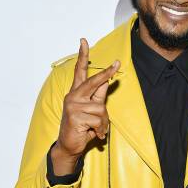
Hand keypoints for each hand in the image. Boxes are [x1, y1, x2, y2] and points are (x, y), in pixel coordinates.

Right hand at [51, 38, 119, 172]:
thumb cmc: (82, 127)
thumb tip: (108, 80)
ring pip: (101, 108)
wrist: (69, 146)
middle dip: (106, 73)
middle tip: (117, 63)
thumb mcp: (91, 109)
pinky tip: (94, 134)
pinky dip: (100, 129)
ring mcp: (73, 106)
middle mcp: (73, 96)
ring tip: (97, 129)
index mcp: (76, 92)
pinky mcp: (75, 117)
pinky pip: (98, 120)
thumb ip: (98, 95)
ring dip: (104, 122)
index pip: (80, 71)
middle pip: (93, 81)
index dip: (82, 55)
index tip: (84, 41)